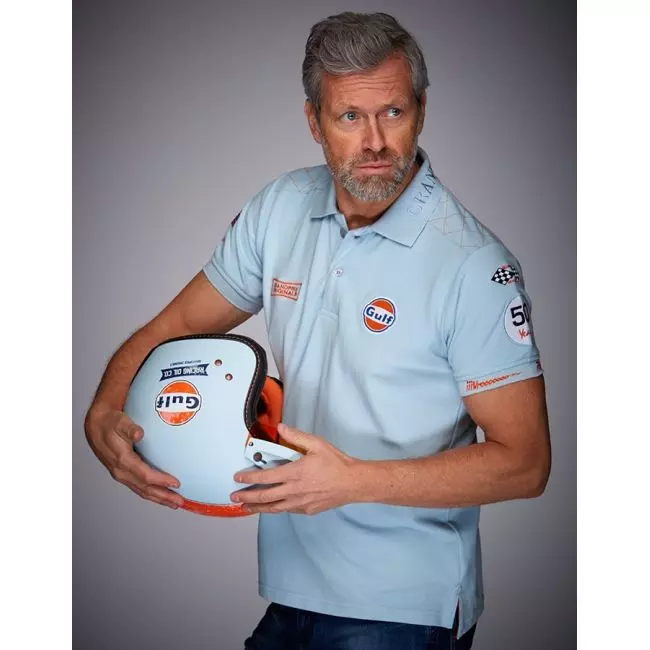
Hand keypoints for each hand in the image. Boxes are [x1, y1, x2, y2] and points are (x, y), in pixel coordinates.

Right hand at [84, 404, 183, 508]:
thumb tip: (139, 434)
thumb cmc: (110, 423)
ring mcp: (122, 474)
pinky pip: (139, 487)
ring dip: (159, 498)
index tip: (176, 483)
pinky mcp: (124, 474)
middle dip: (163, 497)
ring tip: (174, 503)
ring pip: (142, 491)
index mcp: (122, 460)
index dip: (161, 480)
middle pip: (145, 488)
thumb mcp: (119, 422)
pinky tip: (161, 494)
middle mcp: (121, 471)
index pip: (145, 475)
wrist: (96, 426)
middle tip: (180, 501)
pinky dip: (152, 493)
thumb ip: (129, 428)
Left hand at [231, 423, 360, 514]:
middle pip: (265, 496)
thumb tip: (280, 428)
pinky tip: (271, 508)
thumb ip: (296, 436)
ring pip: (273, 507)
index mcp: (295, 473)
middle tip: (234, 497)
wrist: (353, 483)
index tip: (238, 477)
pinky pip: (287, 510)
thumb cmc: (337, 463)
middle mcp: (295, 490)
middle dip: (247, 497)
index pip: (266, 477)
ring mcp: (300, 503)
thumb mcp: (317, 444)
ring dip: (257, 508)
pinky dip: (275, 509)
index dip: (249, 478)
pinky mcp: (307, 510)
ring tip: (245, 508)